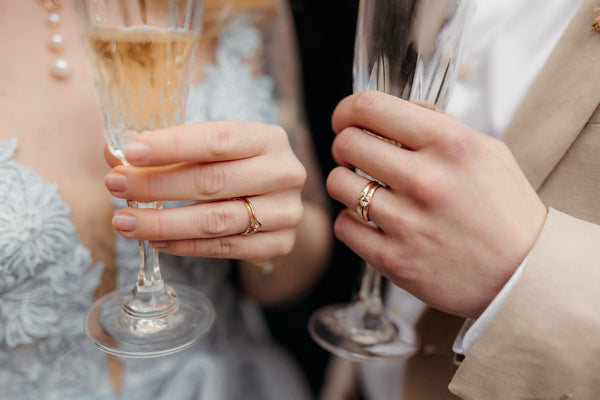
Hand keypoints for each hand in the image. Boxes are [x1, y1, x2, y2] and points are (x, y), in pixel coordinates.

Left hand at [104, 121, 305, 263]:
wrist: (278, 202)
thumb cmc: (237, 168)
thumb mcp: (213, 149)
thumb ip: (169, 150)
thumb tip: (112, 154)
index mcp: (268, 138)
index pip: (217, 139)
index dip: (172, 146)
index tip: (129, 153)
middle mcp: (284, 173)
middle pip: (213, 181)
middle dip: (156, 185)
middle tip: (114, 185)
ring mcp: (285, 211)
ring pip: (216, 220)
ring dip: (163, 223)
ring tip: (125, 221)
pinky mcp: (280, 243)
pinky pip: (224, 248)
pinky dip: (185, 246)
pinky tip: (156, 240)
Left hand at [327, 91, 546, 317]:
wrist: (524, 276)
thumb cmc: (506, 211)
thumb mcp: (489, 151)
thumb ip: (441, 125)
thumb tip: (396, 111)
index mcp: (450, 143)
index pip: (371, 107)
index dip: (347, 109)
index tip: (345, 119)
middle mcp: (425, 179)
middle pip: (347, 144)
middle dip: (345, 146)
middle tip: (354, 156)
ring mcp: (407, 222)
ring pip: (338, 184)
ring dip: (346, 183)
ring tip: (364, 189)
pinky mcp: (393, 259)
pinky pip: (344, 226)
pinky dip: (351, 221)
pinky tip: (371, 222)